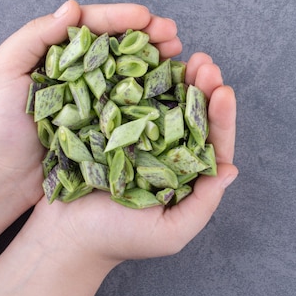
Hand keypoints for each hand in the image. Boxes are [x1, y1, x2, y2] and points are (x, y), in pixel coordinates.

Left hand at [0, 0, 181, 206]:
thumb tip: (72, 7)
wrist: (5, 175)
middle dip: (147, 35)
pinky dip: (153, 89)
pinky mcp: (107, 123)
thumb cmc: (0, 122)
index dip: (119, 18)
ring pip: (130, 70)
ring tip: (178, 52)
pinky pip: (133, 102)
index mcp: (58, 52)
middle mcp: (81, 71)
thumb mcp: (4, 70)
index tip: (145, 16)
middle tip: (172, 33)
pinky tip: (171, 83)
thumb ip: (35, 35)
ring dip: (156, 58)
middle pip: (118, 45)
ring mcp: (97, 97)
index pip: (92, 26)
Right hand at [30, 51, 237, 264]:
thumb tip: (231, 170)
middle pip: (193, 114)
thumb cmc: (119, 239)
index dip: (221, 116)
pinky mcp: (113, 127)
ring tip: (187, 57)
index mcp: (187, 174)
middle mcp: (168, 151)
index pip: (213, 142)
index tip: (223, 91)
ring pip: (166, 101)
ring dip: (179, 77)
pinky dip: (143, 81)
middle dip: (203, 87)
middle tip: (205, 64)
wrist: (65, 234)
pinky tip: (151, 62)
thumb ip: (203, 204)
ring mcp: (141, 136)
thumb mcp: (171, 232)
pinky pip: (132, 99)